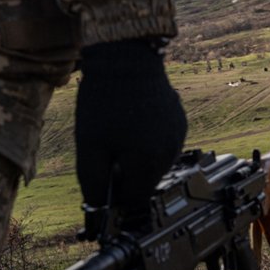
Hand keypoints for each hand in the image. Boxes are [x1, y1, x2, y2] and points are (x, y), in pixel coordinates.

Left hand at [74, 38, 186, 232]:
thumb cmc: (104, 101)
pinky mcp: (179, 123)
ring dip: (137, 162)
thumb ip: (93, 183)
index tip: (102, 188)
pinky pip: (162, 146)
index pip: (134, 200)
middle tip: (106, 157)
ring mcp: (177, 137)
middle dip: (126, 178)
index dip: (116, 199)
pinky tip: (132, 126)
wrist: (125, 58)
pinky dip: (147, 145)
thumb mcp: (89, 147)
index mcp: (147, 162)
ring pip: (155, 166)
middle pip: (146, 184)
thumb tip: (98, 211)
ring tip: (119, 137)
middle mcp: (169, 153)